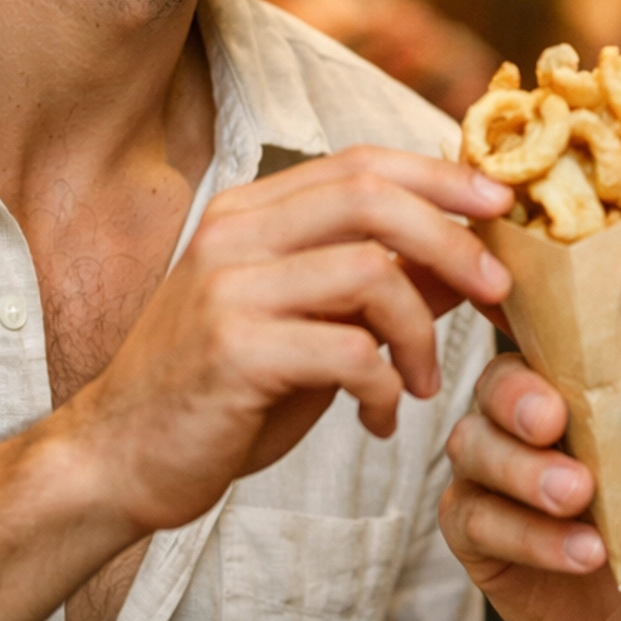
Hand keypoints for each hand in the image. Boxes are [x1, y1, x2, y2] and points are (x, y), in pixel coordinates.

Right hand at [60, 149, 513, 536]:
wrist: (118, 457)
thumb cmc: (222, 390)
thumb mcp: (304, 321)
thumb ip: (375, 282)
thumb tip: (470, 254)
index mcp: (250, 213)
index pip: (361, 162)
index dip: (441, 175)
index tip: (502, 204)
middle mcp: (235, 234)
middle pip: (374, 198)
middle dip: (455, 239)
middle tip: (498, 290)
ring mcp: (230, 289)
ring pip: (373, 272)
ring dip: (423, 332)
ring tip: (425, 381)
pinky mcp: (234, 351)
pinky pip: (350, 353)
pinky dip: (387, 388)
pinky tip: (380, 420)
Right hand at [440, 353, 620, 620]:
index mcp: (569, 379)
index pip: (538, 333)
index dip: (532, 322)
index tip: (556, 330)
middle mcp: (518, 416)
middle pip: (493, 384)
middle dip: (519, 400)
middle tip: (553, 423)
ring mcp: (490, 473)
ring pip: (473, 448)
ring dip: (524, 471)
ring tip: (578, 497)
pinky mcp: (476, 533)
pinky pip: (475, 521)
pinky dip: (530, 536)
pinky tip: (582, 552)